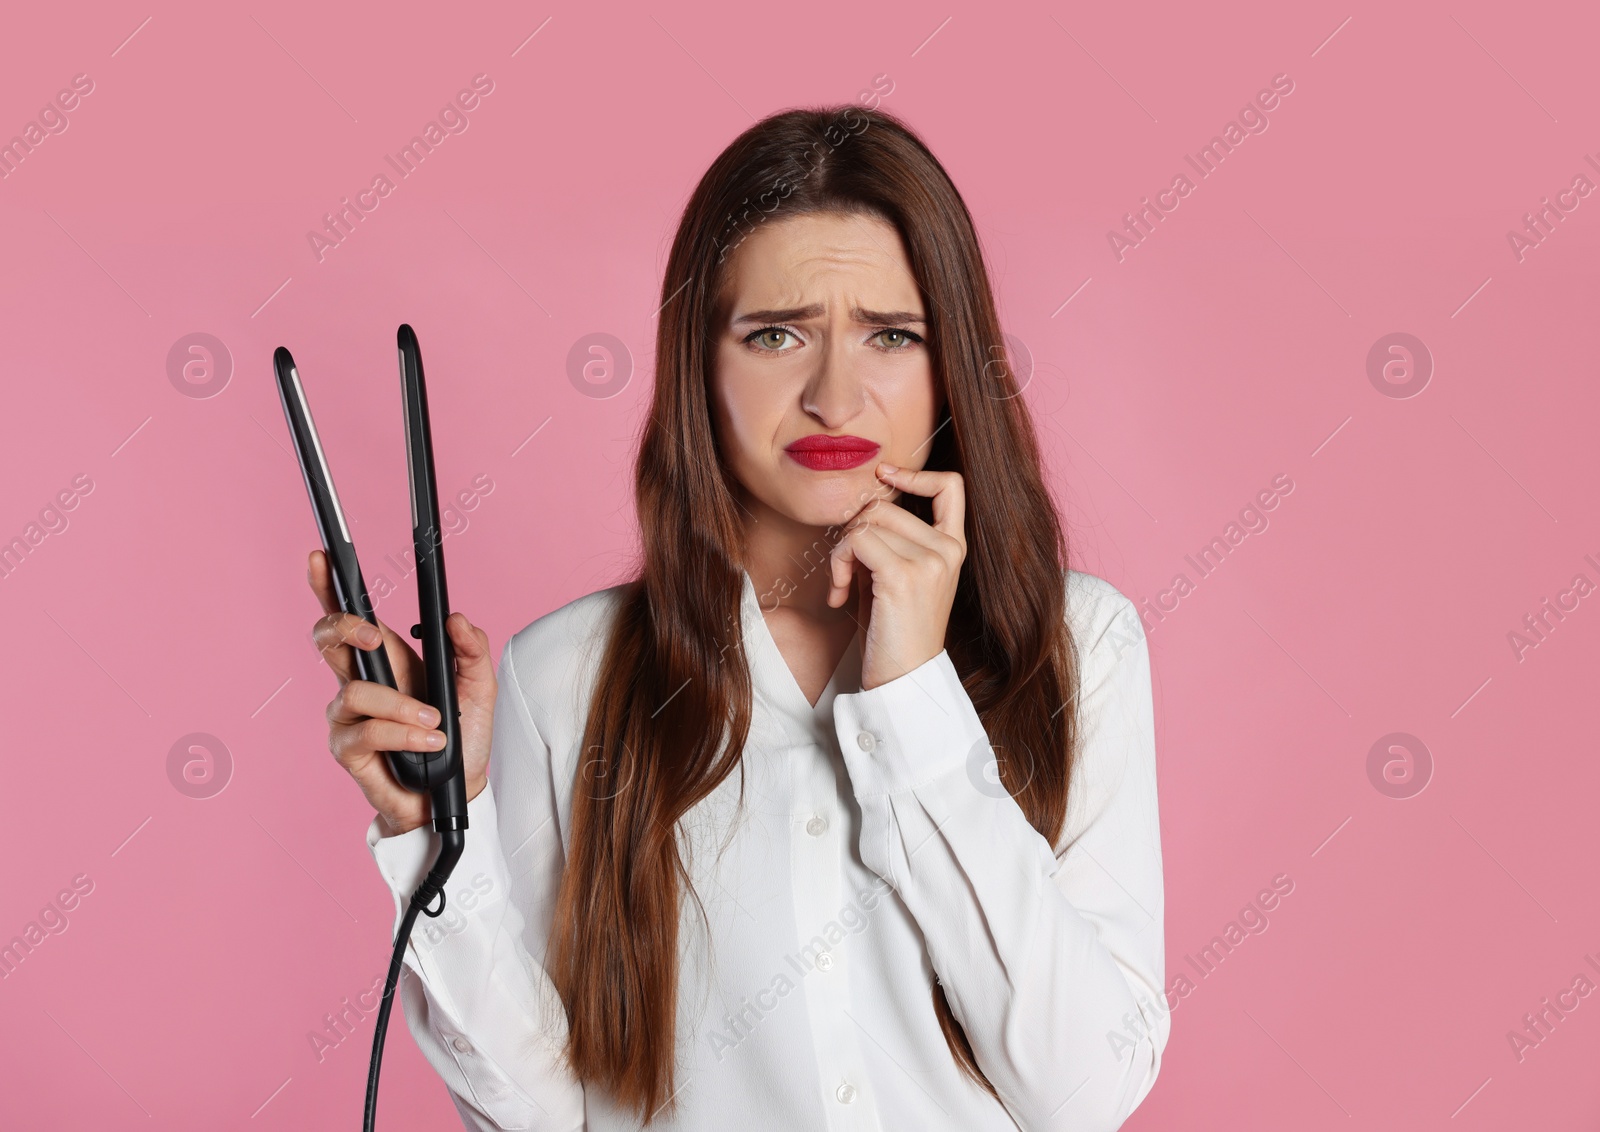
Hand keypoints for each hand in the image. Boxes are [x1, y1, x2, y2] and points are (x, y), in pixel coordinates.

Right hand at [307, 549, 495, 836]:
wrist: (456, 794)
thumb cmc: (460, 739)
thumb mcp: (479, 687)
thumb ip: (472, 649)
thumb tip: (455, 617)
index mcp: (388, 659)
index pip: (349, 615)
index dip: (328, 585)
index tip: (321, 556)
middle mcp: (360, 682)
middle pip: (326, 639)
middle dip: (345, 628)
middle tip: (374, 636)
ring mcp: (348, 716)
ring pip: (355, 691)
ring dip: (402, 706)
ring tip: (435, 722)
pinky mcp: (347, 748)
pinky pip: (365, 729)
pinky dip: (403, 733)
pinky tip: (428, 740)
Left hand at [827, 464, 966, 690]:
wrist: (904, 680)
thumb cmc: (895, 633)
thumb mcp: (897, 578)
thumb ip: (889, 540)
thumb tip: (860, 505)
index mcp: (953, 548)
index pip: (950, 486)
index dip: (915, 474)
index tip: (885, 476)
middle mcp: (948, 550)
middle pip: (884, 505)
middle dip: (852, 531)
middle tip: (846, 569)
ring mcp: (930, 561)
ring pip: (866, 522)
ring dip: (840, 551)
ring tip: (842, 584)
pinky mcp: (903, 575)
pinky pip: (855, 542)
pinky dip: (837, 564)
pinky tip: (839, 594)